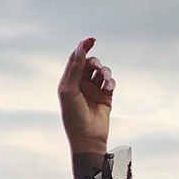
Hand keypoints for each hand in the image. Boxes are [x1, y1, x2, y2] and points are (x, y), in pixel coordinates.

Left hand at [59, 36, 114, 152]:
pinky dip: (110, 82)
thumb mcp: (70, 90)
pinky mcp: (105, 97)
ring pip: (101, 72)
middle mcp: (81, 85)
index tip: (91, 40)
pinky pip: (110, 82)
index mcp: (68, 83)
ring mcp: (93, 91)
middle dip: (94, 62)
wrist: (88, 138)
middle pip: (89, 63)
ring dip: (104, 71)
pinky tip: (108, 88)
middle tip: (96, 68)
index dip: (82, 48)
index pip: (75, 60)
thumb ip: (75, 68)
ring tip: (105, 79)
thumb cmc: (73, 117)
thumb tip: (80, 48)